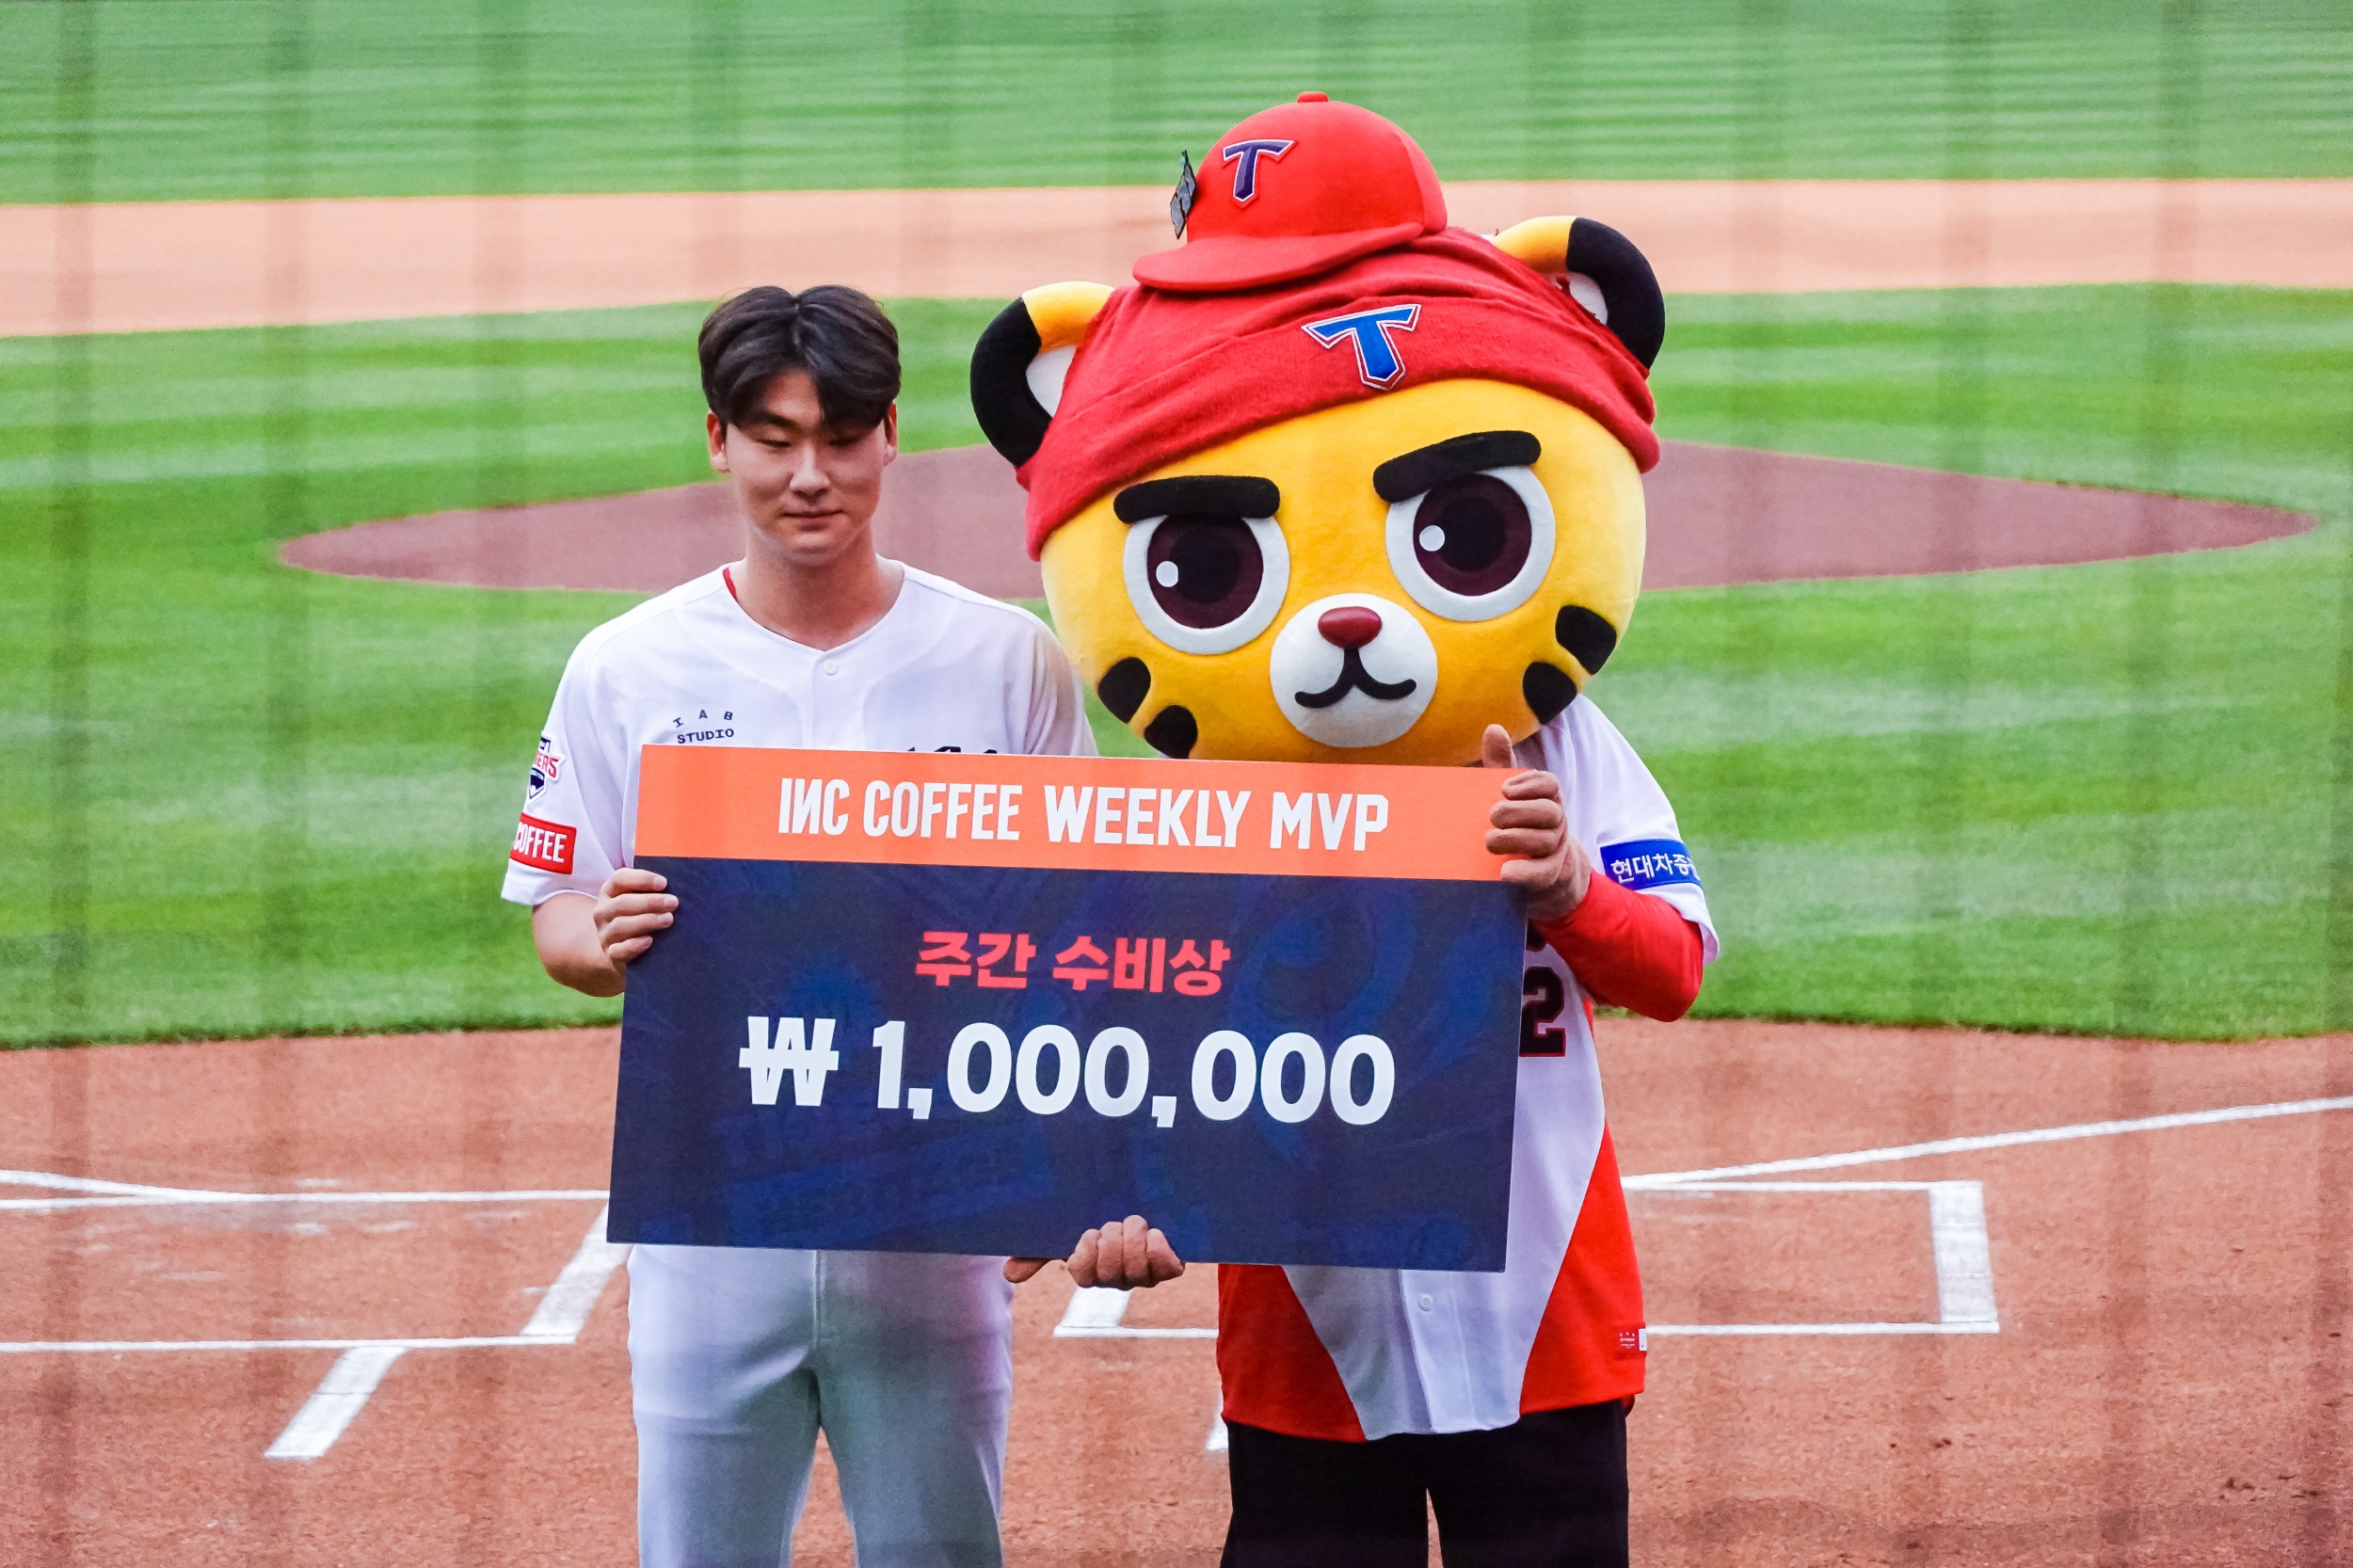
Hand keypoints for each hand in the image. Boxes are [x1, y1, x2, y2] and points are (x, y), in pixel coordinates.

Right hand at [594, 867, 676, 966]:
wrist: (618, 952)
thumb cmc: (636, 918)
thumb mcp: (638, 902)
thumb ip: (652, 892)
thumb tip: (682, 887)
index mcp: (609, 892)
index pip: (619, 879)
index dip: (642, 878)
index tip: (664, 883)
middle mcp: (603, 912)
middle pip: (622, 903)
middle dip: (650, 902)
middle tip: (673, 903)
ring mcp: (605, 935)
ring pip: (620, 925)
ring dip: (646, 921)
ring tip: (668, 919)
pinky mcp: (610, 955)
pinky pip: (618, 950)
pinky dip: (634, 945)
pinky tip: (650, 941)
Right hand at [1003, 1215, 1185, 1287]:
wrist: (1141, 1200)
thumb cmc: (1098, 1218)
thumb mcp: (1065, 1231)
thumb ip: (1037, 1251)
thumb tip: (1009, 1274)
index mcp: (1092, 1272)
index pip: (1081, 1274)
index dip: (1085, 1251)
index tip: (1089, 1232)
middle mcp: (1117, 1279)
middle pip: (1110, 1272)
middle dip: (1111, 1238)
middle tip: (1114, 1222)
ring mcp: (1145, 1275)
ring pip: (1136, 1269)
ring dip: (1134, 1236)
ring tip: (1136, 1222)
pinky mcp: (1170, 1267)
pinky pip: (1167, 1267)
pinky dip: (1159, 1247)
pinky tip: (1155, 1232)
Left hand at [1481, 723, 1590, 924]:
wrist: (1534, 880)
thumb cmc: (1516, 829)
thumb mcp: (1507, 798)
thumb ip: (1501, 766)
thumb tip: (1494, 728)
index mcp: (1546, 800)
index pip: (1550, 784)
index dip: (1530, 784)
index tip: (1503, 789)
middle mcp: (1555, 824)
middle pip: (1549, 812)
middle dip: (1519, 812)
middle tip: (1491, 816)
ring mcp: (1555, 852)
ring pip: (1546, 840)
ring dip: (1516, 839)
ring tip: (1489, 841)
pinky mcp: (1549, 879)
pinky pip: (1544, 874)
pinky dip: (1524, 872)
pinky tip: (1504, 871)